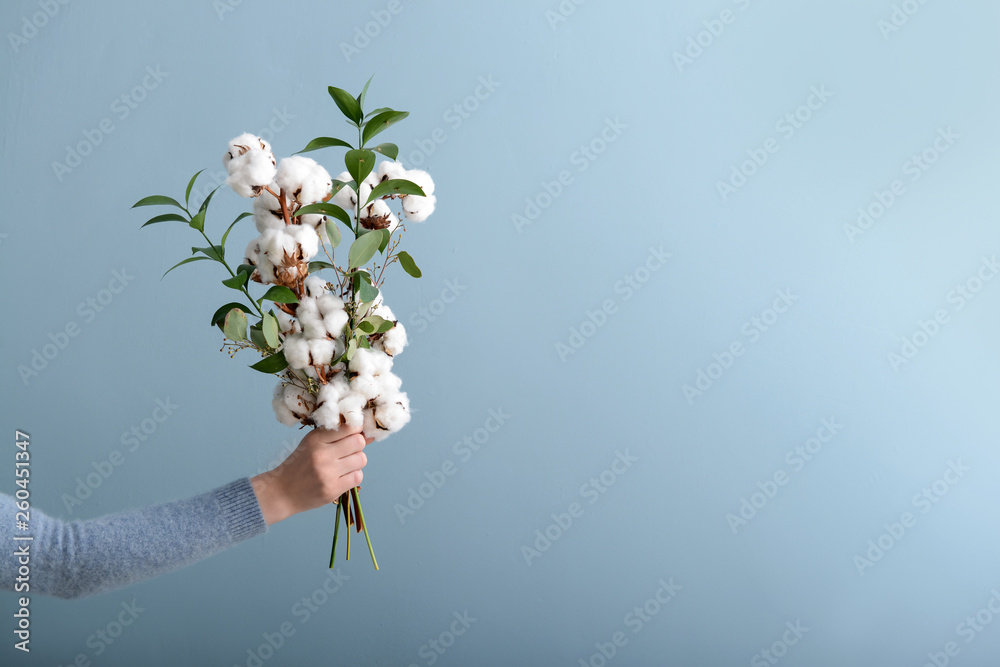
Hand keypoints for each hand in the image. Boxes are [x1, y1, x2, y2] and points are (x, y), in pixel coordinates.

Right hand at [250, 425, 372, 525]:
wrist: (282, 491)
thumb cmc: (300, 465)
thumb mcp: (312, 444)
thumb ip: (336, 436)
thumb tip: (368, 434)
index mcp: (316, 439)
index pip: (349, 427)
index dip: (356, 430)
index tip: (354, 434)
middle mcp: (322, 454)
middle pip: (359, 442)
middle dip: (358, 446)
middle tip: (349, 451)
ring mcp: (327, 473)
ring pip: (361, 459)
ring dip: (356, 462)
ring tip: (344, 465)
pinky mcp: (332, 489)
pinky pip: (358, 477)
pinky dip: (353, 476)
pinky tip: (342, 477)